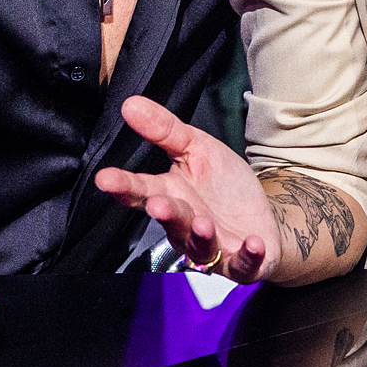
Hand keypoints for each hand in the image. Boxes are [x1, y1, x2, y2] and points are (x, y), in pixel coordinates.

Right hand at [97, 96, 280, 280]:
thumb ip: (164, 130)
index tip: (105, 178)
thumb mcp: (197, 148)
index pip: (141, 191)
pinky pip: (243, 262)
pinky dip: (248, 255)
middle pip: (171, 220)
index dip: (123, 186)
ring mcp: (212, 246)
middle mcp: (186, 225)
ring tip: (203, 223)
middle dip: (165, 213)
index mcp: (171, 195)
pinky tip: (253, 243)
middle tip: (158, 203)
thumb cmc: (223, 185)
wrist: (260, 216)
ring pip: (200, 245)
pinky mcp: (241, 262)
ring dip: (200, 236)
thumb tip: (131, 104)